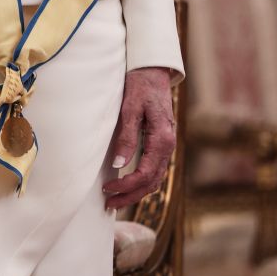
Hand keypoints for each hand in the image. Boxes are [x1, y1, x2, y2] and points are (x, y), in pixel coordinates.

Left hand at [102, 67, 175, 210]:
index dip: (126, 186)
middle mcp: (168, 146)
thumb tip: (120, 164)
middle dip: (130, 195)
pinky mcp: (162, 143)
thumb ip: (126, 136)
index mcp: (162, 139)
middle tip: (109, 204)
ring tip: (116, 199)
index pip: (145, 174)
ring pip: (155, 179)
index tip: (107, 189)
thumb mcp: (130, 108)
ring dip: (136, 192)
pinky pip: (155, 169)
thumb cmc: (140, 86)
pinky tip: (129, 184)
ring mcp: (167, 146)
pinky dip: (143, 182)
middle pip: (151, 182)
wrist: (153, 71)